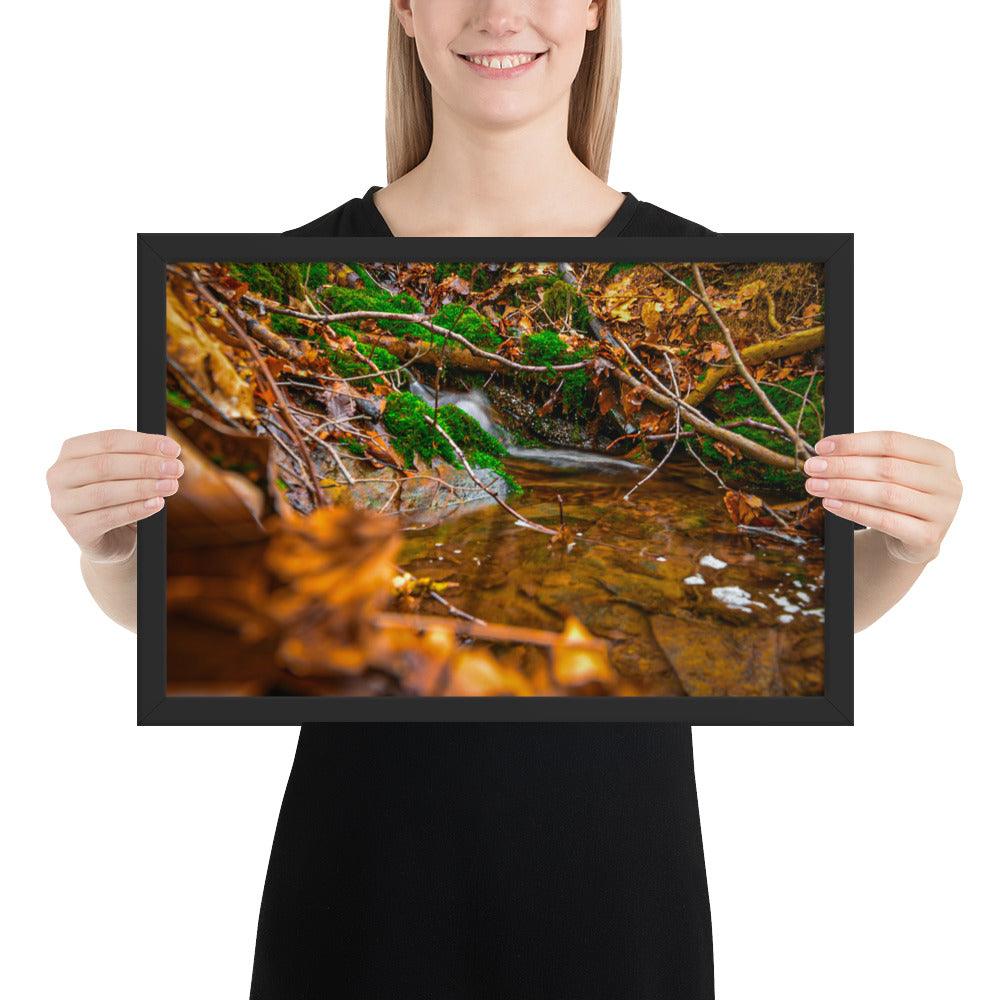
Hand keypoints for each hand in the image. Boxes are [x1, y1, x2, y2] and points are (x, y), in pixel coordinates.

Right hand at [47, 429, 184, 562]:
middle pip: (105, 465)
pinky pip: (108, 518)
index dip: (143, 443)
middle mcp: (59, 475)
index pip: (108, 440)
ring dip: (142, 487)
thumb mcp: (129, 472)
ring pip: (104, 492)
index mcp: (72, 451)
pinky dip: (135, 509)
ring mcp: (62, 504)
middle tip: (176, 469)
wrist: (113, 537)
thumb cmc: (121, 496)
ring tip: (171, 486)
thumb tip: (170, 452)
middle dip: (145, 465)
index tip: (174, 449)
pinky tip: (157, 504)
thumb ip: (142, 458)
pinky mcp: (75, 529)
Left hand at [803, 431, 961, 563]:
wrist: (913, 538)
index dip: (854, 443)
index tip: (821, 447)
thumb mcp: (890, 472)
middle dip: (843, 467)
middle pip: (887, 468)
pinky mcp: (929, 537)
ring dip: (844, 488)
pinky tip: (831, 505)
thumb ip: (867, 457)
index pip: (892, 441)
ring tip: (815, 486)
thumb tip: (824, 451)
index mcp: (939, 455)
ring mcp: (943, 511)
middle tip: (812, 467)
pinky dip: (854, 511)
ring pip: (886, 494)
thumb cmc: (898, 495)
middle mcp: (947, 481)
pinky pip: (885, 521)